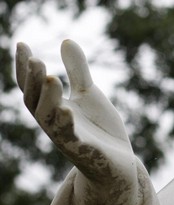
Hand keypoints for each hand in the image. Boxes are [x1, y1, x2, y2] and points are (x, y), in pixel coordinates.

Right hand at [16, 40, 138, 204]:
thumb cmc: (100, 130)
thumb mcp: (90, 95)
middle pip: (37, 103)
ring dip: (49, 99)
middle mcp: (56, 125)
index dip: (24, 68)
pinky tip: (68, 112)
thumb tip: (66, 40)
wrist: (119, 164)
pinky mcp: (88, 154)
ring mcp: (70, 140)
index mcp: (54, 109)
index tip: (21, 43)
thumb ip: (78, 71)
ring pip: (51, 121)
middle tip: (36, 59)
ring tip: (50, 77)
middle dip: (34, 82)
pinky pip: (75, 141)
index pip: (33, 87)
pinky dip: (69, 128)